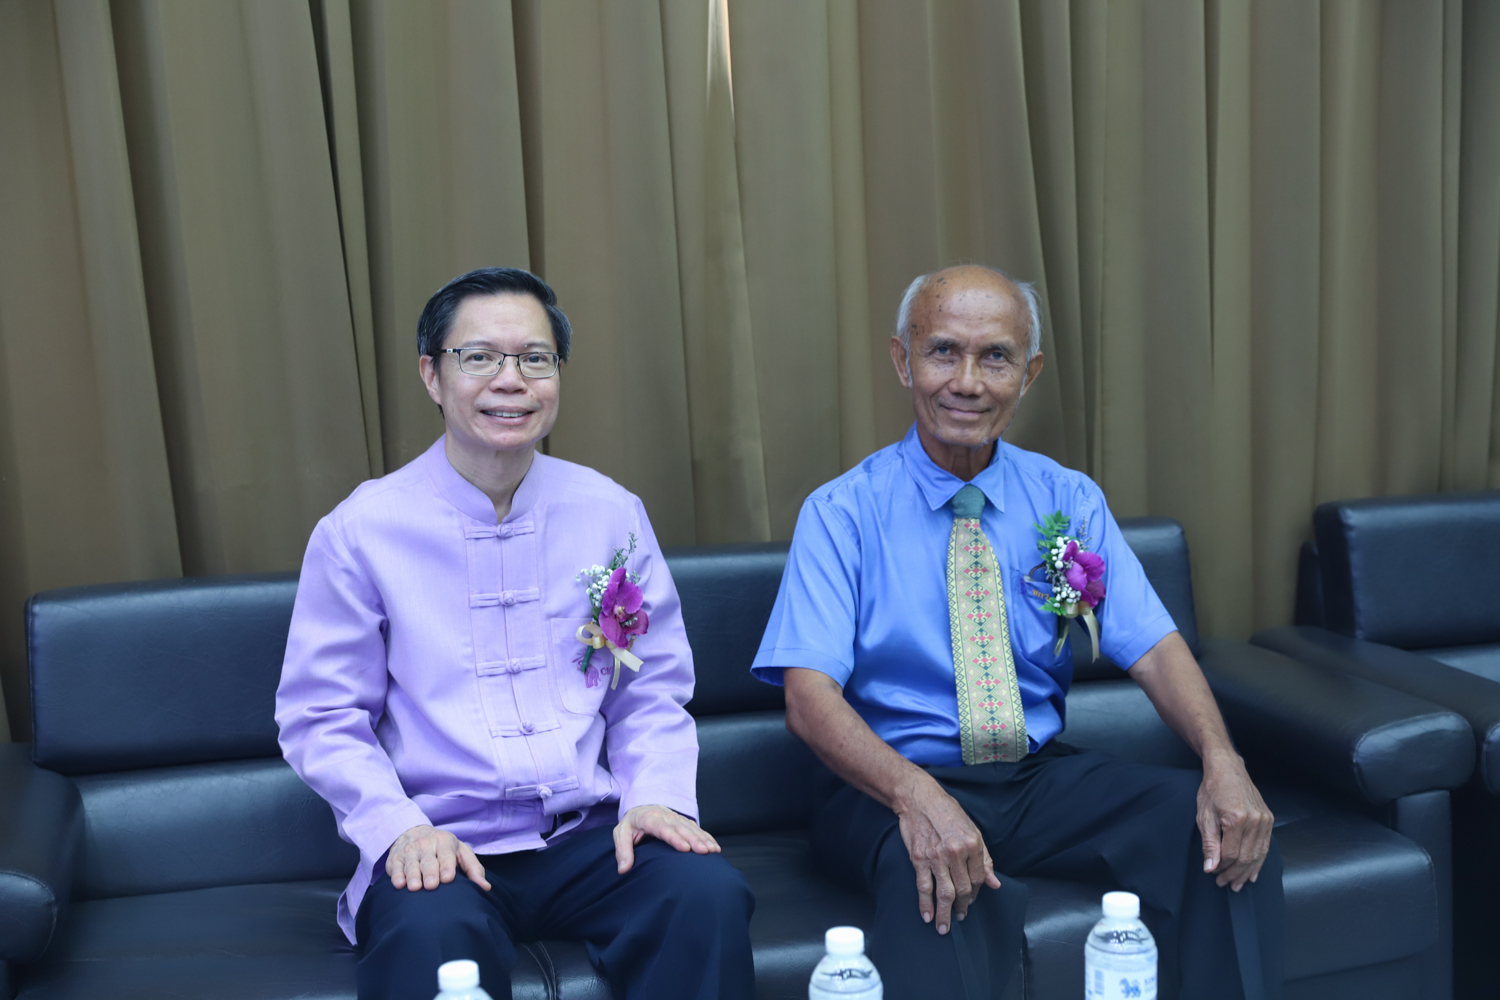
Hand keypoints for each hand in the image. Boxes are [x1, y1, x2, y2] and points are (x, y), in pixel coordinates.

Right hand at [386, 824, 491, 892]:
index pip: (446, 855)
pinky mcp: (394, 859)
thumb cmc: (443, 848)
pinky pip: (395, 868)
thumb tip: (485, 888)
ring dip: (412, 876)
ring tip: (415, 887)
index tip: (448, 879)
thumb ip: (473, 869)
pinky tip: (399, 884)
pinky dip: (396, 876)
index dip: (447, 866)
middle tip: (431, 886)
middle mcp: (425, 844)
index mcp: (444, 841)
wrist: (413, 831)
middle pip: (428, 861)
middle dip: (430, 873)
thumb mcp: (460, 852)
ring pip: (411, 864)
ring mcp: (409, 851)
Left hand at [614, 804, 720, 873]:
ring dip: (703, 839)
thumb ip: (622, 850)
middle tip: (703, 852)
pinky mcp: (683, 822)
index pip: (663, 828)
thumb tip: (623, 869)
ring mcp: (676, 818)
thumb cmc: (631, 824)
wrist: (641, 807)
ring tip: (712, 850)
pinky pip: (697, 829)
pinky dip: (707, 837)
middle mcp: (666, 817)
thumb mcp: (621, 834)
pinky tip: (714, 847)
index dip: (674, 838)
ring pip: (691, 828)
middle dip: (694, 840)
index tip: (685, 848)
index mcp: (649, 819)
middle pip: (681, 828)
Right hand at [894, 775, 1001, 934]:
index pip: (978, 879)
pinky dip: (925, 903)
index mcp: (972, 844)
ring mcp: (936, 857)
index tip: (971, 901)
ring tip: (944, 928)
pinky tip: (927, 915)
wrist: (920, 799)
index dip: (976, 894)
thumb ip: (984, 858)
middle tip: (960, 918)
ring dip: (945, 914)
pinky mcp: (919, 858)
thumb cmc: (948, 812)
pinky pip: (924, 886)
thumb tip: (994, 883)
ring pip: (944, 893)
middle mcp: (956, 852)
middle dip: (963, 908)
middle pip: (963, 889)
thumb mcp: (972, 830)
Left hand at [1198, 752, 1273, 890]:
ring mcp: (1264, 820)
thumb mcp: (1204, 816)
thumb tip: (1210, 867)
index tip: (1213, 874)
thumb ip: (1209, 844)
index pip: (1231, 854)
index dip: (1222, 868)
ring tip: (1238, 883)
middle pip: (1246, 857)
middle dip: (1234, 874)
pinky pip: (1265, 846)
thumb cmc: (1212, 790)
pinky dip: (1259, 861)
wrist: (1227, 769)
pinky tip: (1252, 872)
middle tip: (1224, 884)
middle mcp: (1255, 820)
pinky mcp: (1268, 819)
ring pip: (1258, 855)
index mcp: (1236, 819)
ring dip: (1247, 872)